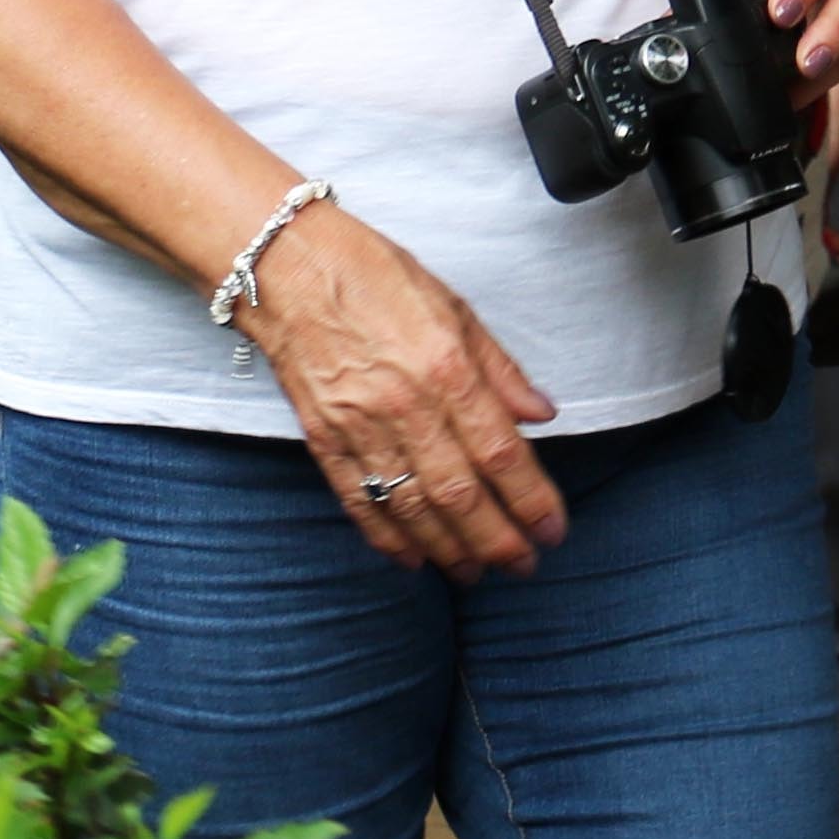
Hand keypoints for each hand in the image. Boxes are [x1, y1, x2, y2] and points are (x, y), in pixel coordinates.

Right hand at [237, 204, 565, 578]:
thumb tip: (540, 414)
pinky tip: (412, 558)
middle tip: (522, 565)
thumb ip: (499, 369)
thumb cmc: (374, 275)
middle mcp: (406, 406)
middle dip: (498, 540)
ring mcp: (360, 426)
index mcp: (446, 368)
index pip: (501, 453)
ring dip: (448, 549)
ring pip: (412, 507)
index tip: (552, 529)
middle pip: (460, 494)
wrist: (286, 266)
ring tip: (475, 572)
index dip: (532, 500)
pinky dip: (387, 536)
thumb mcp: (453, 307)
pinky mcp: (324, 438)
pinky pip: (360, 500)